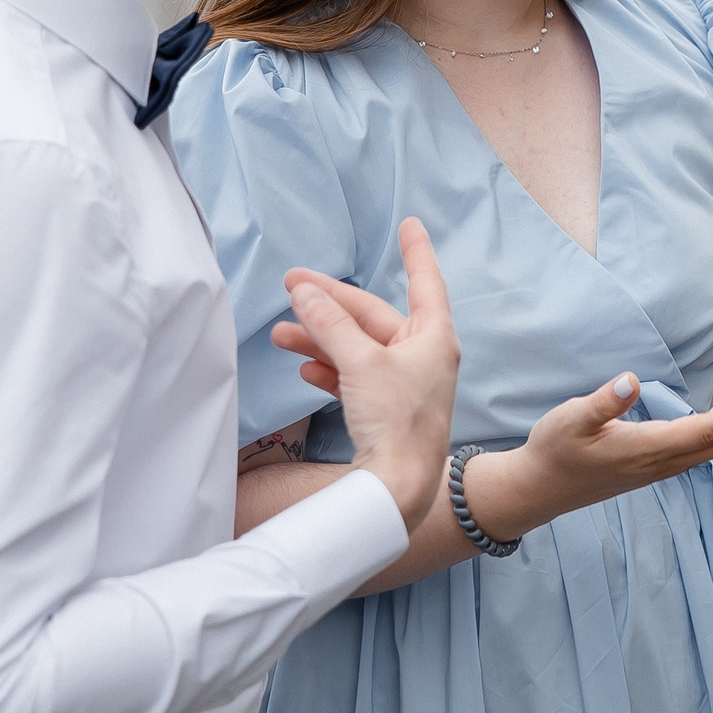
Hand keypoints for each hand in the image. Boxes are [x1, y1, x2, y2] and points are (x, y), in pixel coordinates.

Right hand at [269, 218, 459, 531]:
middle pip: (372, 317)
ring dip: (319, 340)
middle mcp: (422, 356)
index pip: (423, 281)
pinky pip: (354, 379)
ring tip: (280, 335)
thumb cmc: (396, 421)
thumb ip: (330, 324)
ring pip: (357, 349)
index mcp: (432, 336)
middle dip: (329, 304)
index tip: (410, 224)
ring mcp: (404, 384)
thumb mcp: (360, 363)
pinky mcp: (386, 411)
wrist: (400, 488)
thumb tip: (305, 292)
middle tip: (290, 284)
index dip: (415, 251)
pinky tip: (305, 369)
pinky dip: (330, 371)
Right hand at [457, 371, 712, 544]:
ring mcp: (665, 462)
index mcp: (652, 448)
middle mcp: (667, 460)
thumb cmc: (553, 450)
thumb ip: (602, 402)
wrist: (540, 489)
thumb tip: (629, 380)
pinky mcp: (659, 458)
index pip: (712, 431)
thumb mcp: (570, 419)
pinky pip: (707, 440)